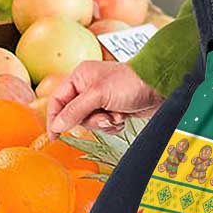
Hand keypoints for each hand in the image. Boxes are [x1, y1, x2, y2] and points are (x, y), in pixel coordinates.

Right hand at [45, 61, 163, 139]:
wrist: (159, 87)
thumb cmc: (130, 83)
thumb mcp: (98, 95)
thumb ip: (75, 110)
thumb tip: (57, 125)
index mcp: (80, 77)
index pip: (58, 100)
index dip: (54, 118)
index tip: (54, 136)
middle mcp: (88, 87)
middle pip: (74, 115)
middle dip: (91, 120)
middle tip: (104, 117)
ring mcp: (101, 99)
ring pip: (90, 122)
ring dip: (104, 123)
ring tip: (117, 115)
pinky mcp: (113, 109)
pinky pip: (104, 125)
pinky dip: (113, 125)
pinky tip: (123, 117)